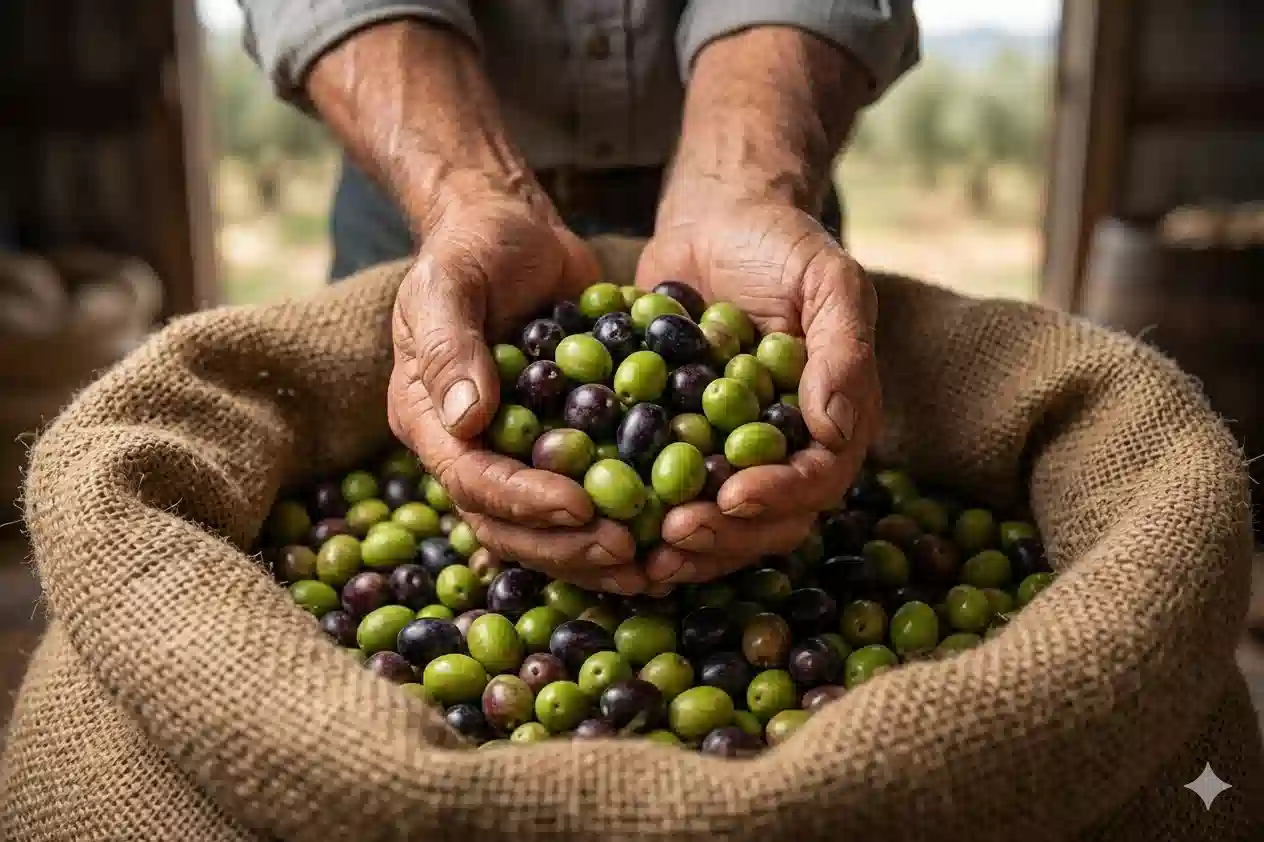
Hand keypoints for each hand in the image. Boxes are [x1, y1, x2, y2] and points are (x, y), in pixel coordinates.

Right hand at [388, 188, 646, 593]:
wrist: (515, 228)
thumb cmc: (473, 247)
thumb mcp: (450, 282)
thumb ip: (450, 345)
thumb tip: (465, 419)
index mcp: (430, 419)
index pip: (472, 479)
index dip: (524, 501)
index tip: (579, 507)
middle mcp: (469, 448)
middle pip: (508, 523)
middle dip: (565, 545)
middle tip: (625, 552)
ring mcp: (516, 450)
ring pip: (546, 526)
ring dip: (593, 550)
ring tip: (649, 563)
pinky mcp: (560, 440)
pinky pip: (586, 492)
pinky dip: (620, 517)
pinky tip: (665, 534)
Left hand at [634, 199, 880, 586]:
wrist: (714, 221)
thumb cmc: (782, 244)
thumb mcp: (828, 280)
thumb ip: (844, 349)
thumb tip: (836, 428)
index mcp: (829, 423)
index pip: (816, 480)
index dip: (779, 497)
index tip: (733, 497)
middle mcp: (781, 450)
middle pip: (765, 520)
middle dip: (722, 535)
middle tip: (674, 535)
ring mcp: (726, 452)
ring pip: (713, 520)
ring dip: (680, 543)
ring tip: (640, 549)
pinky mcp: (674, 443)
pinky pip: (660, 491)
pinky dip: (637, 513)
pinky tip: (602, 521)